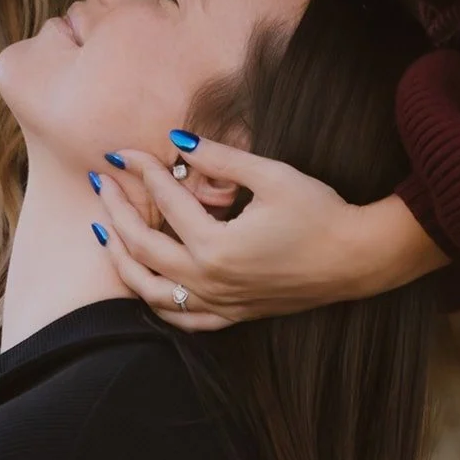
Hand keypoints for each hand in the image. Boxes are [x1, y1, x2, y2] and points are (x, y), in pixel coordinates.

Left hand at [94, 139, 447, 327]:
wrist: (358, 258)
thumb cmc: (318, 212)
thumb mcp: (270, 175)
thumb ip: (220, 158)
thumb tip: (177, 140)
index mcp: (216, 246)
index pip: (165, 201)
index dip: (142, 170)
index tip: (124, 151)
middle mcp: (211, 281)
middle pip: (143, 247)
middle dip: (117, 212)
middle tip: (101, 184)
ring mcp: (221, 303)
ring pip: (152, 291)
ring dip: (123, 260)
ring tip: (106, 233)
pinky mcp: (235, 314)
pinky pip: (182, 319)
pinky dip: (156, 302)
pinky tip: (145, 284)